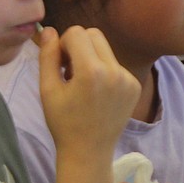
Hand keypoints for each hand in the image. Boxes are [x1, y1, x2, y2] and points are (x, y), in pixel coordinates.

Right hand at [38, 26, 138, 161]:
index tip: (59, 64)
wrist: (88, 152)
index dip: (63, 44)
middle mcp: (115, 71)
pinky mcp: (135, 86)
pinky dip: (104, 71)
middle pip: (94, 34)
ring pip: (106, 49)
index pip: (77, 32)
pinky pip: (116, 65)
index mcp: (91, 71)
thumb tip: (49, 30)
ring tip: (82, 84)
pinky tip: (97, 93)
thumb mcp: (48, 89)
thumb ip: (48, 56)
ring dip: (92, 58)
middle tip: (69, 70)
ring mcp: (128, 79)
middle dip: (79, 45)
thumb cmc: (63, 122)